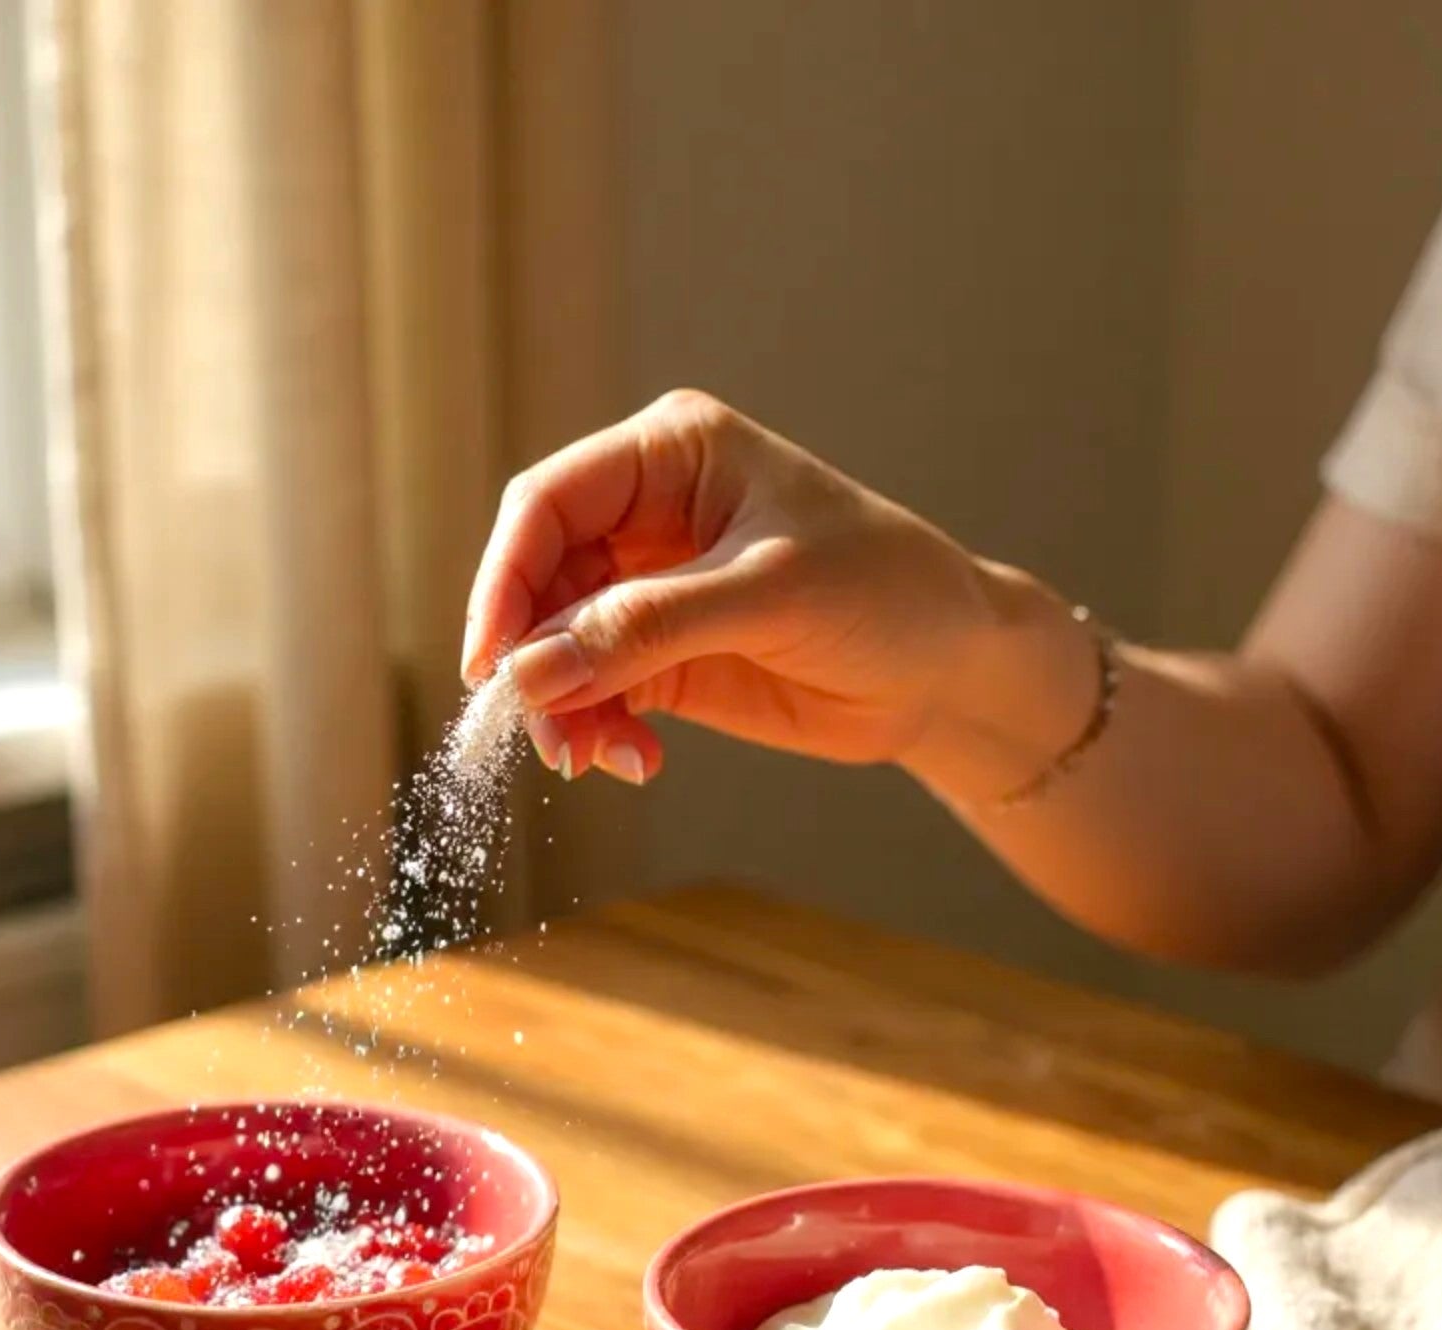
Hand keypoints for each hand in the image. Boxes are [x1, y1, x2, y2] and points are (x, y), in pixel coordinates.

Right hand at [461, 389, 1010, 783]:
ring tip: (596, 760)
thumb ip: (646, 628)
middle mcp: (646, 514)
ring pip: (558, 649)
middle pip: (540, 583)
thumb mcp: (767, 596)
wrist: (950, 667)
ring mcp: (650, 590)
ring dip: (564, 710)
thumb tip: (530, 673)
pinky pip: (596, 694)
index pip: (547, 504)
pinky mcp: (663, 658)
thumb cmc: (885, 590)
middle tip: (548, 735)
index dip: (505, 581)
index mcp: (669, 454)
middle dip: (535, 662)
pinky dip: (600, 733)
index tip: (490, 665)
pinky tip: (636, 763)